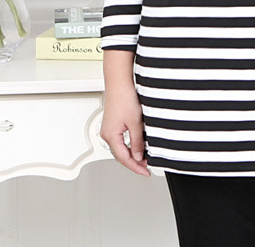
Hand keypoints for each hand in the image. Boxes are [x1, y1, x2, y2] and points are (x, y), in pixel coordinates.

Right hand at [101, 51, 149, 176]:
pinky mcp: (113, 123)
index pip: (124, 159)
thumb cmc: (125, 98)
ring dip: (133, 154)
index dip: (136, 168)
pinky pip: (121, 140)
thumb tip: (138, 157)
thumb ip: (137, 141)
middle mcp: (107, 134)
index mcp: (111, 136)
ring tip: (145, 158)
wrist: (119, 82)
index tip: (146, 172)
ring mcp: (109, 129)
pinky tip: (138, 145)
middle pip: (121, 155)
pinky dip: (130, 145)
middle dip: (134, 163)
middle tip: (147, 167)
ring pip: (121, 148)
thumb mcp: (135, 122)